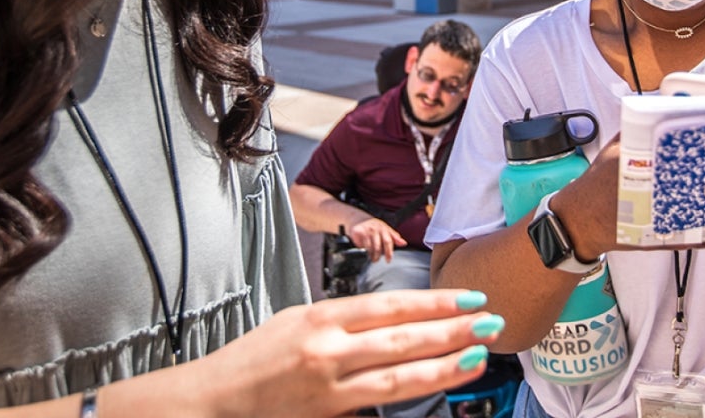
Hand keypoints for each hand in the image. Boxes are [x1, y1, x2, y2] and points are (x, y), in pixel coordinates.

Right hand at [194, 289, 503, 417]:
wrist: (213, 400)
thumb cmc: (253, 359)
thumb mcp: (295, 321)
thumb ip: (342, 321)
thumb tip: (392, 321)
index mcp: (320, 316)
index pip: (390, 305)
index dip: (435, 302)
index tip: (468, 297)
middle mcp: (327, 348)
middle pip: (403, 336)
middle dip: (453, 329)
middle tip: (491, 321)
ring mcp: (329, 386)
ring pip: (399, 373)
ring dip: (446, 363)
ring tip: (480, 352)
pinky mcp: (328, 413)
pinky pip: (381, 401)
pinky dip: (415, 391)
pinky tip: (441, 382)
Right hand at [348, 216, 407, 262]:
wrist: (358, 219)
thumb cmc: (374, 227)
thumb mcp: (385, 230)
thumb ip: (394, 237)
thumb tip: (404, 243)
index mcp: (384, 229)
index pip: (388, 241)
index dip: (389, 252)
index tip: (388, 260)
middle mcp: (376, 229)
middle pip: (379, 246)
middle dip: (379, 256)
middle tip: (377, 260)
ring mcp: (368, 230)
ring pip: (371, 247)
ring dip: (372, 255)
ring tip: (372, 258)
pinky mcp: (360, 232)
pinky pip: (363, 245)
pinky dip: (365, 251)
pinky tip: (366, 253)